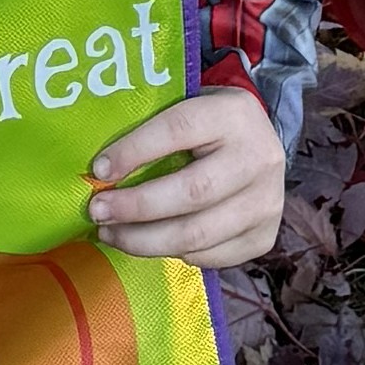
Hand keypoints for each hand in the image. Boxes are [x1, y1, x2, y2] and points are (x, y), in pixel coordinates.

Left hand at [87, 87, 289, 271]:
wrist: (261, 147)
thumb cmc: (208, 128)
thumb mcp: (188, 107)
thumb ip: (152, 129)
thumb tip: (99, 168)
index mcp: (234, 114)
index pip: (179, 129)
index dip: (135, 151)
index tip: (98, 170)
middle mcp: (259, 158)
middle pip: (192, 192)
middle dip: (136, 207)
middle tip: (98, 212)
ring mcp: (267, 202)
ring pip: (198, 235)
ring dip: (144, 240)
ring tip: (112, 234)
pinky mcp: (264, 236)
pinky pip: (209, 256)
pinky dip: (173, 253)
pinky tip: (150, 242)